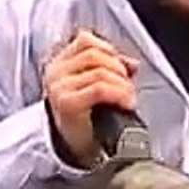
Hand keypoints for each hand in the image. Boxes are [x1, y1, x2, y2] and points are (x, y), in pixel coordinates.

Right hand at [42, 30, 139, 167]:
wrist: (74, 149)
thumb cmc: (84, 118)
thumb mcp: (94, 87)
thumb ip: (111, 69)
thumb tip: (132, 63)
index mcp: (60, 63)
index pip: (85, 40)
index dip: (110, 50)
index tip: (122, 66)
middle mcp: (55, 72)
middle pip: (94, 54)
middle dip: (119, 68)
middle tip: (128, 85)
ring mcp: (59, 87)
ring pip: (100, 71)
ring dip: (122, 84)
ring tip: (128, 97)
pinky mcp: (67, 103)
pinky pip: (99, 88)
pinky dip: (119, 94)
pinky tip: (126, 103)